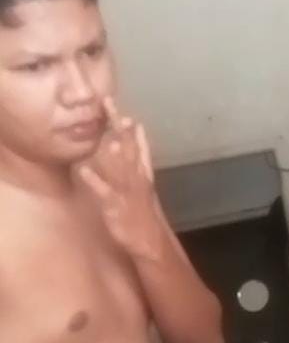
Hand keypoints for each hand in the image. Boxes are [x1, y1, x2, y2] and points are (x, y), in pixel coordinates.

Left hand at [76, 97, 165, 261]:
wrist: (150, 239)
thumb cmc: (142, 208)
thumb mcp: (145, 178)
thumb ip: (141, 153)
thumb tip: (138, 129)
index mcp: (143, 171)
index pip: (137, 143)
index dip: (127, 125)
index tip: (116, 104)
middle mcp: (136, 178)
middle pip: (128, 148)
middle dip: (118, 127)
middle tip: (108, 104)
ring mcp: (126, 192)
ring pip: (120, 168)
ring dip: (113, 151)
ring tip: (105, 133)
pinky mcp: (116, 206)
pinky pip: (104, 192)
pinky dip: (94, 180)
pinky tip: (83, 169)